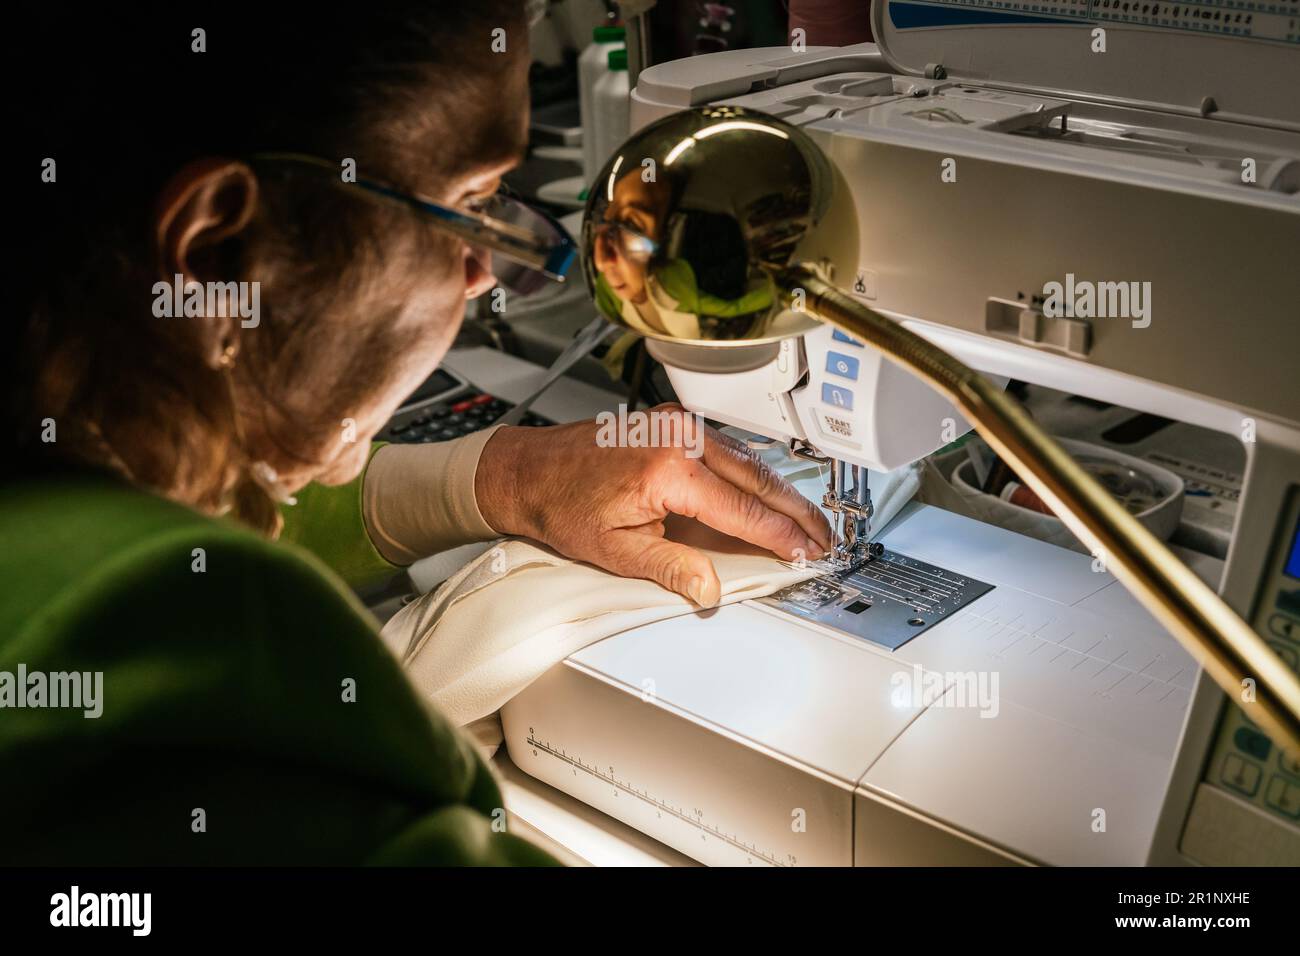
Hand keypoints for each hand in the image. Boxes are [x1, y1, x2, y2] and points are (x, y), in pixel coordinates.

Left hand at [475, 405, 832, 606]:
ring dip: (780, 491)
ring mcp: (677, 426)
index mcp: (668, 469)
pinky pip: (728, 450)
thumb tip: (709, 588)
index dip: (780, 536)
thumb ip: (670, 568)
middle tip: (825, 537)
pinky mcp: (673, 424)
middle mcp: (679, 438)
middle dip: (796, 511)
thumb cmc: (562, 504)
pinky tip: (769, 493)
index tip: (806, 553)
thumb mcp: (615, 550)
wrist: (529, 471)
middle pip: (759, 478)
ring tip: (806, 521)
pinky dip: (755, 474)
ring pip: (749, 460)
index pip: (743, 509)